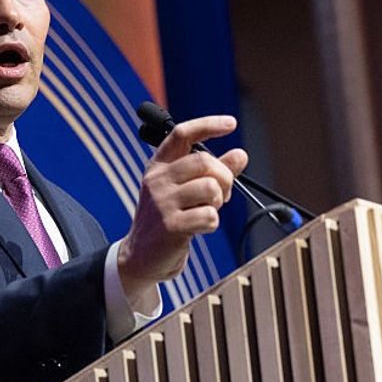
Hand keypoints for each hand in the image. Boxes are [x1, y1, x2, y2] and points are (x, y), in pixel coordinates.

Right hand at [118, 115, 247, 299]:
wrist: (140, 257)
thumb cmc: (167, 220)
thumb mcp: (185, 191)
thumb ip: (213, 172)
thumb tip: (240, 155)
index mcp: (159, 166)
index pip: (182, 134)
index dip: (208, 124)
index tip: (230, 124)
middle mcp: (158, 180)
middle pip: (204, 161)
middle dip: (224, 177)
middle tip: (222, 194)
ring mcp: (162, 202)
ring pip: (210, 188)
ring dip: (219, 202)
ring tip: (208, 211)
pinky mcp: (170, 226)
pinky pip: (209, 216)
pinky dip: (213, 222)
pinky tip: (201, 228)